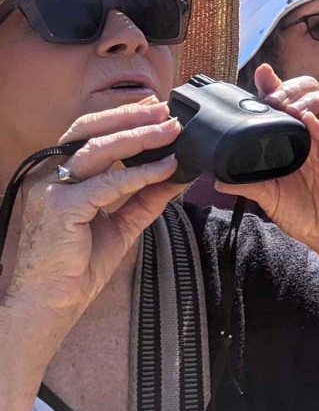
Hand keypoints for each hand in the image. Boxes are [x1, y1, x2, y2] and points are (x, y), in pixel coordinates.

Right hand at [6, 102, 186, 314]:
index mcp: (57, 175)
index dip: (121, 117)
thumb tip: (177, 174)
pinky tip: (165, 168)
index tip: (155, 108)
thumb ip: (145, 198)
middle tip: (166, 112)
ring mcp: (51, 189)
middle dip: (131, 117)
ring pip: (98, 149)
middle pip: (89, 130)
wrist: (51, 302)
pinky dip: (140, 174)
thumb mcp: (120, 224)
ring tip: (170, 131)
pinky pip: (108, 183)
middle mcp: (49, 175)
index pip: (88, 132)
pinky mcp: (61, 207)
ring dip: (139, 137)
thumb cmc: (77, 265)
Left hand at [219, 65, 318, 252]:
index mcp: (297, 138)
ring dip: (310, 100)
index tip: (262, 75)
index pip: (288, 101)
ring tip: (291, 109)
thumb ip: (247, 184)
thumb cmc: (306, 213)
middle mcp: (316, 134)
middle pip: (311, 91)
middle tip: (274, 98)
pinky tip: (310, 124)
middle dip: (292, 87)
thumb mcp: (270, 196)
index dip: (275, 85)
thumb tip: (217, 180)